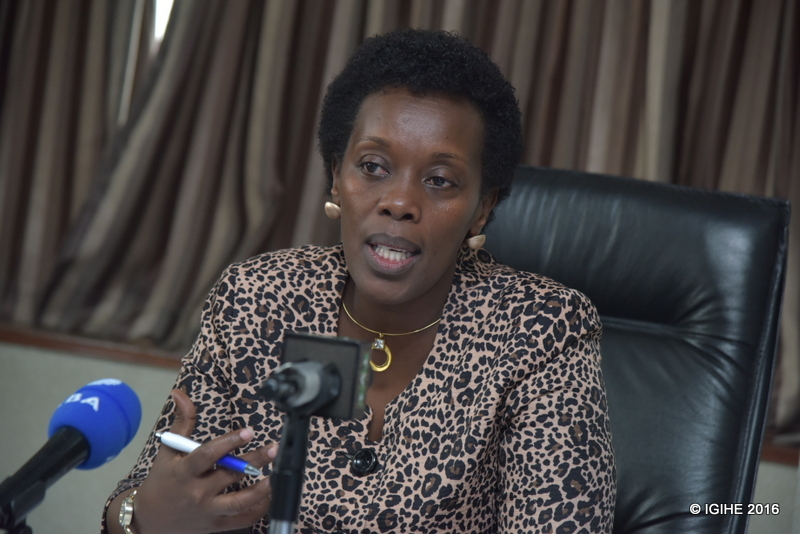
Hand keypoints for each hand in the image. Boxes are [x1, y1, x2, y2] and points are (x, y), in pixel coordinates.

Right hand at [131, 389, 276, 533]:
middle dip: (255, 461)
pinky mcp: (216, 526)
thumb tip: (181, 393)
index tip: (248, 432)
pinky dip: (258, 509)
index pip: (208, 455)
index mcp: (184, 471)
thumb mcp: (168, 450)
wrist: (148, 520)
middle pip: (230, 474)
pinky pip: (242, 520)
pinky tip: (269, 494)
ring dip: (260, 489)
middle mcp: (197, 492)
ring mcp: (208, 511)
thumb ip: (181, 422)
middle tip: (273, 448)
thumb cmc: (162, 481)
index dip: (229, 443)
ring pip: (239, 502)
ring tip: (275, 475)